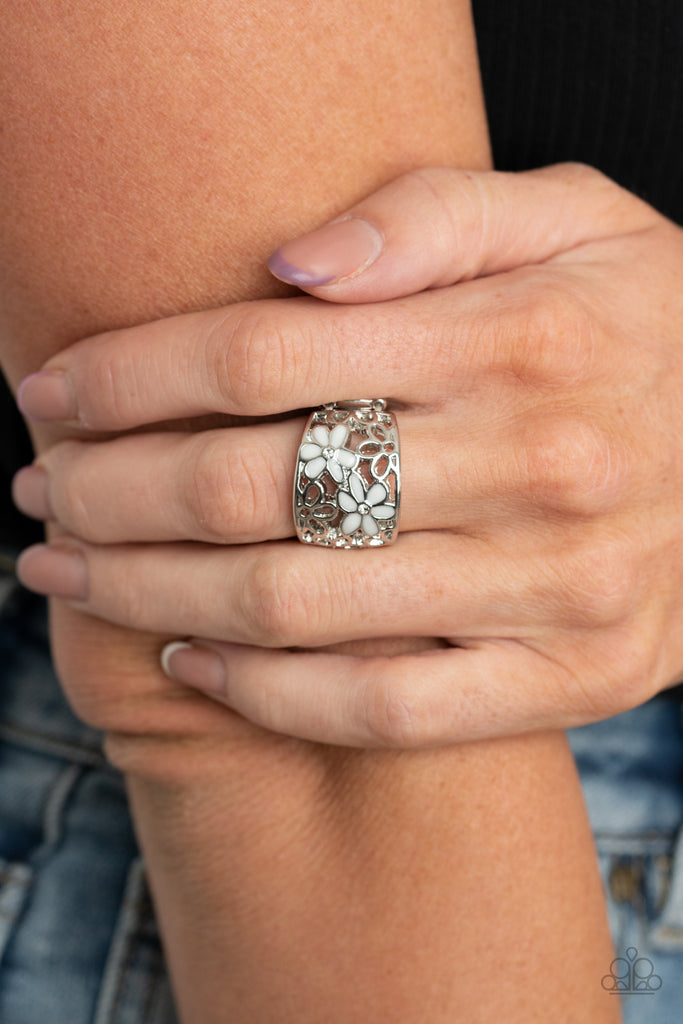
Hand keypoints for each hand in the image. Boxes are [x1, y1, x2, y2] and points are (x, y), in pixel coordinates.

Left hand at [14, 164, 682, 746]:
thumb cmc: (638, 327)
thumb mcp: (573, 219)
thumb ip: (435, 216)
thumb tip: (290, 259)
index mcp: (528, 334)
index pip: (263, 356)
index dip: (129, 376)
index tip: (53, 392)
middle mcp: (545, 464)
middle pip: (258, 488)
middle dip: (113, 491)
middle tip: (42, 490)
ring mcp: (564, 587)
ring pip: (299, 605)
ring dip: (151, 591)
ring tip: (70, 569)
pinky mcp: (575, 675)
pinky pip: (385, 707)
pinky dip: (266, 694)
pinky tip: (189, 657)